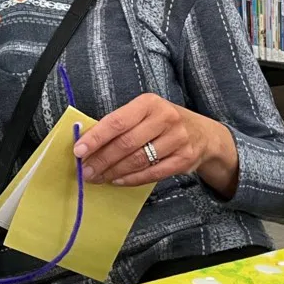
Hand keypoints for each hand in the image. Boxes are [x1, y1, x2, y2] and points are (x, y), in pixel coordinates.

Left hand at [72, 93, 238, 194]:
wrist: (204, 134)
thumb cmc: (162, 122)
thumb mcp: (144, 112)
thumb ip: (120, 123)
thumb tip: (88, 142)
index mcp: (149, 103)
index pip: (117, 121)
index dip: (96, 137)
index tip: (79, 150)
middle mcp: (165, 119)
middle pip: (126, 143)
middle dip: (101, 159)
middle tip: (85, 170)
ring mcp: (178, 140)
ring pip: (138, 160)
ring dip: (113, 171)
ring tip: (96, 177)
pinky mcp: (184, 159)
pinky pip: (152, 173)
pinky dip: (131, 179)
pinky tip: (116, 180)